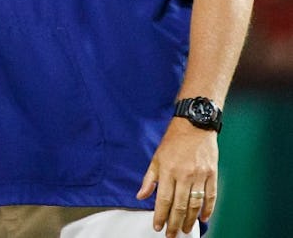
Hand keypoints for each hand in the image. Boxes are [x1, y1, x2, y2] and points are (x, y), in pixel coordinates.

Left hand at [137, 118, 217, 237]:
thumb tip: (140, 196)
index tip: (158, 227)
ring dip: (190, 220)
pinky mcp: (212, 174)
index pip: (163, 199)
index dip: (160, 215)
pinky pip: (210, 197)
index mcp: (168, 170)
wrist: (194, 124)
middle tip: (172, 235)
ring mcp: (200, 175)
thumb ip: (149, 178)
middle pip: (180, 206)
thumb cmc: (174, 140)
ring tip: (185, 230)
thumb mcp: (156, 157)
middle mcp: (184, 175)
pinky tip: (203, 219)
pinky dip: (208, 210)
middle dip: (175, 223)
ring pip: (195, 205)